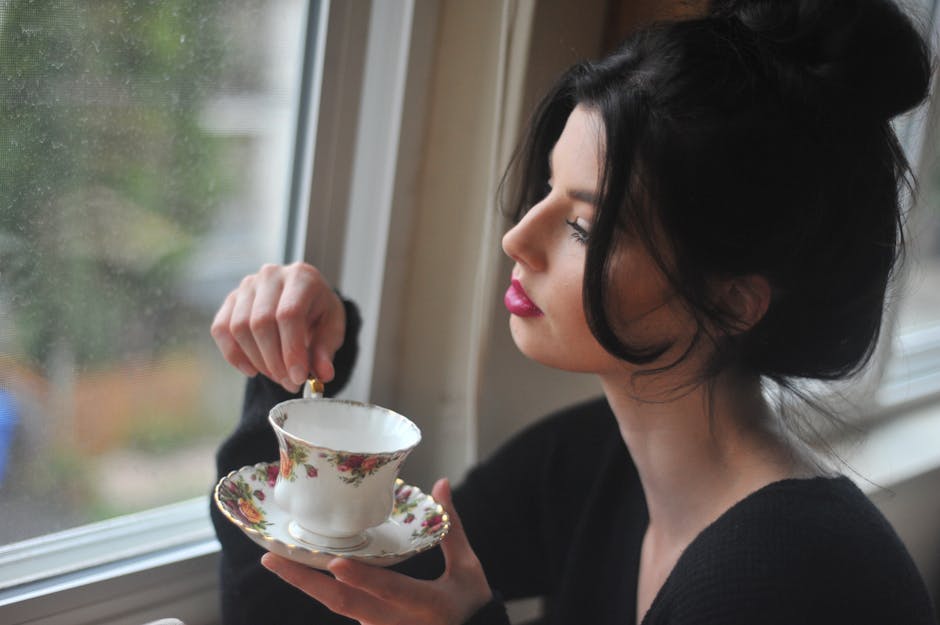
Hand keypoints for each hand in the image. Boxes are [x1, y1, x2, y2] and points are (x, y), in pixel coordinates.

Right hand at [210, 262, 345, 392]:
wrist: (303, 298)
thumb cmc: (318, 312)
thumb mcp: (332, 328)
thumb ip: (326, 350)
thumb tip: (323, 374)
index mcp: (301, 277)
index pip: (289, 314)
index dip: (291, 349)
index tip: (298, 377)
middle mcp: (271, 276)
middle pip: (261, 322)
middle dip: (274, 361)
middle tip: (289, 383)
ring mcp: (247, 286)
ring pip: (239, 328)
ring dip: (258, 361)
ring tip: (277, 376)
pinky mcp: (230, 299)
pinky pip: (221, 329)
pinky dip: (234, 355)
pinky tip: (252, 370)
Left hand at [261, 479, 492, 624]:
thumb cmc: (471, 603)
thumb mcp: (466, 566)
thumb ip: (450, 526)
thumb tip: (440, 484)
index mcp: (425, 604)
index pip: (389, 591)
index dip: (362, 579)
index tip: (335, 564)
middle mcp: (396, 622)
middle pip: (344, 604)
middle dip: (306, 583)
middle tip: (273, 559)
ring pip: (338, 608)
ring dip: (307, 586)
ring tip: (278, 560)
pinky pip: (344, 609)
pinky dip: (322, 591)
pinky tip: (302, 573)